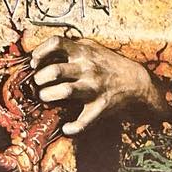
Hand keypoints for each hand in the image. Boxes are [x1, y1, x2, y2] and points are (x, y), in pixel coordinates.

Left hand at [31, 36, 161, 135]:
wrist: (136, 82)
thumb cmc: (108, 64)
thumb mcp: (92, 48)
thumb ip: (71, 47)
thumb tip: (42, 52)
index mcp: (83, 52)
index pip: (56, 43)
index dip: (40, 52)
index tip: (35, 62)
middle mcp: (87, 69)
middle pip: (54, 71)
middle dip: (40, 79)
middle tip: (39, 83)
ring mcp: (94, 88)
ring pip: (63, 92)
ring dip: (48, 96)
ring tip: (47, 97)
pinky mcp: (100, 107)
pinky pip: (83, 122)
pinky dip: (72, 128)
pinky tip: (66, 127)